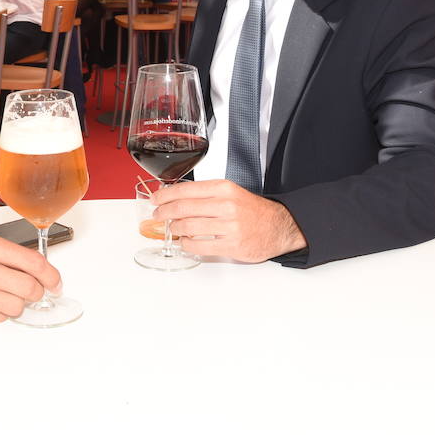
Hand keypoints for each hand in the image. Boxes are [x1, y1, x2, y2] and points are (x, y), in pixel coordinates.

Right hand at [0, 235, 61, 322]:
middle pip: (28, 288)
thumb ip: (8, 255)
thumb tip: (39, 271)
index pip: (33, 263)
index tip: (56, 283)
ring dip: (16, 304)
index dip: (51, 276)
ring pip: (16, 306)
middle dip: (36, 293)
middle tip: (33, 291)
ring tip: (4, 295)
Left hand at [152, 179, 305, 261]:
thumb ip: (206, 195)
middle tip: (157, 215)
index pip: (186, 189)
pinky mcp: (231, 245)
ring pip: (188, 227)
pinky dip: (186, 244)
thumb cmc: (252, 210)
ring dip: (174, 228)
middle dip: (164, 212)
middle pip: (183, 208)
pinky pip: (199, 246)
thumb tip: (175, 198)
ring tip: (171, 228)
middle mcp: (226, 205)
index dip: (165, 195)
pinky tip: (185, 242)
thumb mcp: (230, 193)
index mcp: (224, 189)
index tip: (155, 199)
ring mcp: (229, 226)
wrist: (279, 226)